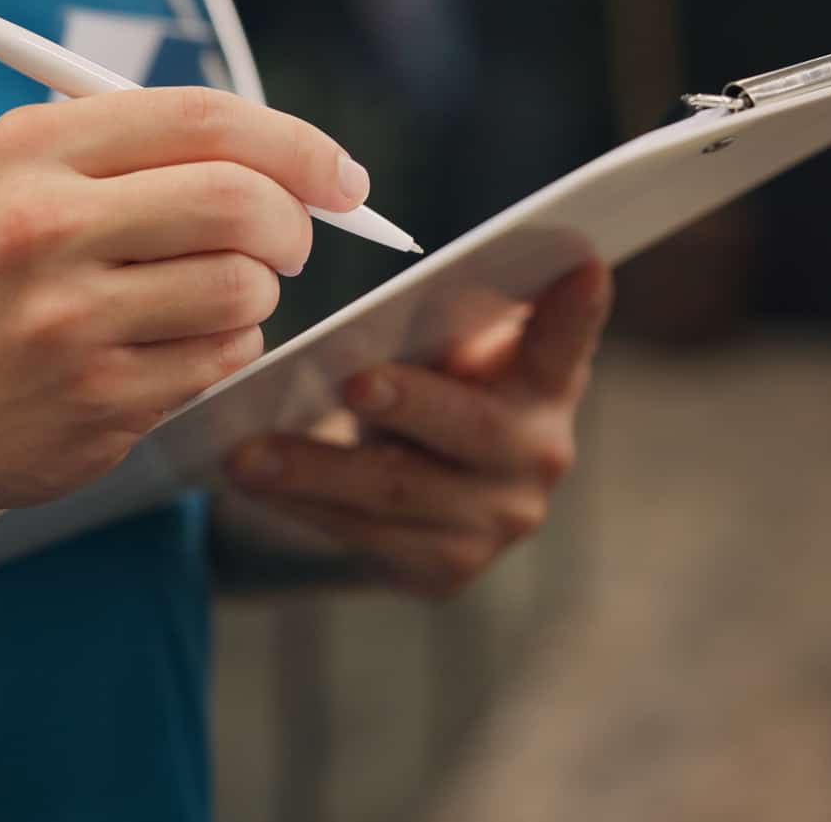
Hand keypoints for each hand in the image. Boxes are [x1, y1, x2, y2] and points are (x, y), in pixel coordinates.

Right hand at [0, 87, 369, 512]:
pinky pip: (222, 359)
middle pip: (240, 202)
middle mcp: (46, 228)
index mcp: (31, 151)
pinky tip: (169, 348)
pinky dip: (222, 349)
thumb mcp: (15, 179)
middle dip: (294, 223)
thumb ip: (137, 150)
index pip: (204, 119)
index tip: (340, 174)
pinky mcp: (98, 400)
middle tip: (291, 240)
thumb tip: (293, 156)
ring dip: (253, 294)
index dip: (296, 143)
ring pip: (243, 288)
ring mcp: (70, 321)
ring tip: (205, 298)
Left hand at [223, 262, 612, 597]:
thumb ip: (443, 323)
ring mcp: (496, 521)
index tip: (583, 261)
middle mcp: (539, 454)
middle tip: (352, 383)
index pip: (566, 339)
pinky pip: (366, 536)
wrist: (419, 491)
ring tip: (247, 452)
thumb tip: (387, 305)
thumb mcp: (447, 350)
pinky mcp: (446, 569)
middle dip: (410, 403)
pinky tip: (254, 482)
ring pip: (398, 492)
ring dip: (316, 468)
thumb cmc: (432, 387)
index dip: (577, 308)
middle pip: (472, 428)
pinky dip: (304, 506)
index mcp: (546, 381)